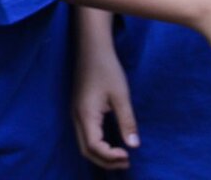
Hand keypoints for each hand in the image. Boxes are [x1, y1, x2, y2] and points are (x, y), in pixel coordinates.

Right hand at [73, 36, 138, 169]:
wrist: (91, 48)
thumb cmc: (107, 69)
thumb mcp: (121, 95)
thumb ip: (127, 121)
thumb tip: (134, 146)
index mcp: (86, 113)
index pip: (94, 146)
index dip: (110, 156)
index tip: (129, 156)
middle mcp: (77, 116)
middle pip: (86, 150)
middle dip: (105, 161)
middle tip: (127, 162)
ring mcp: (76, 113)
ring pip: (84, 144)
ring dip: (101, 155)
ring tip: (122, 156)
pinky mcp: (79, 109)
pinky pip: (85, 135)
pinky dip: (97, 146)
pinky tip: (112, 144)